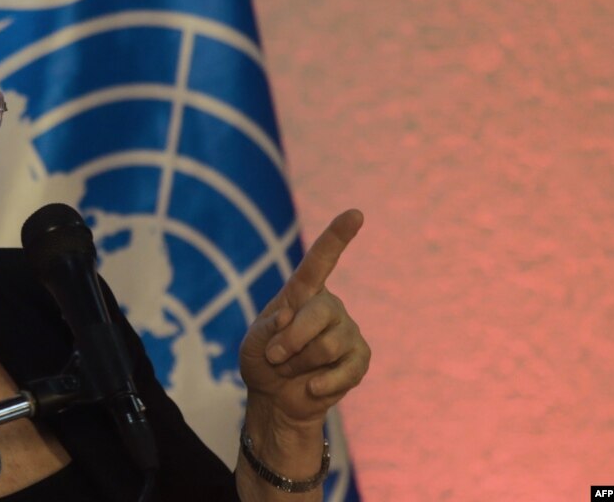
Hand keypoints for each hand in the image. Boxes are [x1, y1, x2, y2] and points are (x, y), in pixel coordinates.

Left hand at [239, 209, 369, 429]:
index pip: (320, 261)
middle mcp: (329, 306)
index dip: (337, 237)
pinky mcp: (359, 359)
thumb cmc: (264, 362)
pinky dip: (322, 383)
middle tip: (274, 357)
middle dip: (291, 340)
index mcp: (302, 293)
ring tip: (291, 369)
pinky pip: (346, 370)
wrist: (276, 398)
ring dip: (299, 363)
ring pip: (328, 345)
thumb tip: (289, 317)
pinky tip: (311, 386)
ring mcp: (348, 331)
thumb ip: (268, 327)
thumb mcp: (254, 343)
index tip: (355, 214)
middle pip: (319, 313)